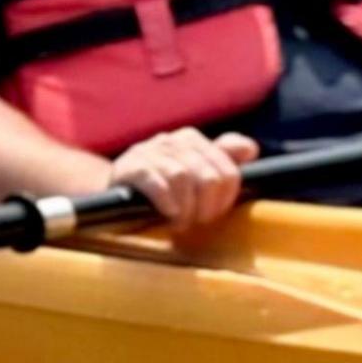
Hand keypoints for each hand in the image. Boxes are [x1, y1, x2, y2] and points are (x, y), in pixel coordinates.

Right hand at [103, 128, 260, 227]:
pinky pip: (155, 182)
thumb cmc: (160, 191)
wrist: (111, 195)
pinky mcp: (129, 166)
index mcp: (193, 140)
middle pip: (208, 176)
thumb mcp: (194, 176)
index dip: (225, 198)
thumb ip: (224, 161)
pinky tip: (167, 215)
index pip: (228, 169)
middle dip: (205, 207)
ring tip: (179, 222)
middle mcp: (172, 140)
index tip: (212, 215)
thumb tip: (250, 149)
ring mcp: (149, 151)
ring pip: (183, 178)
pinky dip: (166, 202)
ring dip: (185, 208)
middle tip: (195, 222)